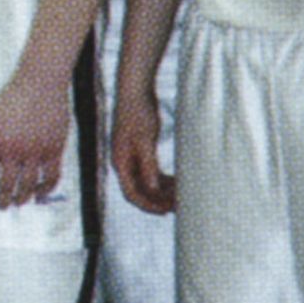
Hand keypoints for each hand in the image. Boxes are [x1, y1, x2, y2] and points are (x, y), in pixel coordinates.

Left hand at [0, 70, 68, 208]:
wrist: (40, 83)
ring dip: (22, 198)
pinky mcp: (53, 149)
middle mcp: (12, 149)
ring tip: (19, 202)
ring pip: (27, 185)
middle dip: (2, 198)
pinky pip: (51, 177)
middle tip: (1, 205)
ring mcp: (34, 150)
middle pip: (5, 184)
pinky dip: (45, 188)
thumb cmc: (14, 98)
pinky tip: (39, 192)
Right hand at [112, 92, 175, 213]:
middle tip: (180, 205)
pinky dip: (164, 179)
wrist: (135, 91)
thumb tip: (153, 190)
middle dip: (159, 200)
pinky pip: (151, 172)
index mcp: (120, 162)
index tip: (168, 211)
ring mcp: (131, 157)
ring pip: (147, 183)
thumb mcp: (145, 141)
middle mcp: (123, 163)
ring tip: (183, 194)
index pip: (132, 194)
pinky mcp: (140, 150)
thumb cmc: (138, 114)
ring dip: (163, 191)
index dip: (149, 206)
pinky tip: (178, 181)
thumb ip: (148, 167)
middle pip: (140, 191)